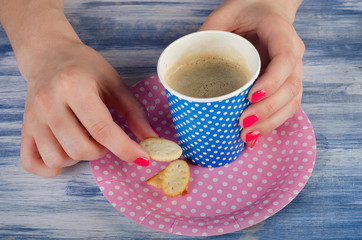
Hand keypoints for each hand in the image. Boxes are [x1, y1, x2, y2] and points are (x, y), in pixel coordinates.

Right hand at [20, 40, 156, 176]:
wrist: (49, 55)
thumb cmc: (84, 67)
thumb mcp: (114, 82)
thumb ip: (134, 110)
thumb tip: (150, 137)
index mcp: (74, 87)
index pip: (102, 129)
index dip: (125, 148)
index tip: (143, 158)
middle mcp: (49, 103)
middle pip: (80, 149)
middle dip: (102, 151)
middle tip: (105, 137)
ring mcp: (33, 118)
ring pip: (58, 159)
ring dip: (79, 158)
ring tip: (84, 139)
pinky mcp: (25, 129)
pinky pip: (32, 163)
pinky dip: (52, 166)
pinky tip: (66, 152)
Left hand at [199, 0, 304, 146]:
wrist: (266, 10)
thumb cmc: (248, 10)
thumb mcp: (226, 13)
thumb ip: (210, 31)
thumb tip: (188, 59)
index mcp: (282, 34)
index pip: (285, 60)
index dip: (271, 81)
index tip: (250, 96)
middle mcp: (293, 55)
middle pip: (291, 88)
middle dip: (268, 110)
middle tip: (243, 123)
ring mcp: (293, 71)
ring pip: (292, 102)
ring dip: (271, 122)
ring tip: (247, 136)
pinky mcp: (285, 84)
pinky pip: (286, 107)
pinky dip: (272, 124)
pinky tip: (255, 136)